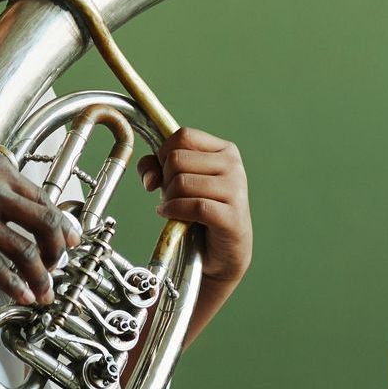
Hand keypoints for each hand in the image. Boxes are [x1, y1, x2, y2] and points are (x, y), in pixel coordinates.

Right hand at [0, 135, 75, 305]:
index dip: (61, 224)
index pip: (44, 200)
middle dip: (57, 251)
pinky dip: (13, 285)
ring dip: (40, 276)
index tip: (68, 239)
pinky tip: (21, 296)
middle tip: (57, 266)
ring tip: (44, 293)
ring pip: (26, 251)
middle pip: (45, 226)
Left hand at [137, 127, 251, 284]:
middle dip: (165, 180)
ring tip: (174, 208)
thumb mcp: (176, 181)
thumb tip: (150, 177)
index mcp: (224, 150)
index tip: (163, 172)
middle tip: (171, 196)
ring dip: (169, 199)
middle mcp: (233, 166)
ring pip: (181, 182)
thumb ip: (155, 167)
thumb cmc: (200, 211)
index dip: (164, 153)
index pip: (183, 136)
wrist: (224, 252)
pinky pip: (193, 206)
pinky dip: (175, 211)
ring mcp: (236, 190)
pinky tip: (172, 217)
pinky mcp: (233, 216)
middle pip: (177, 159)